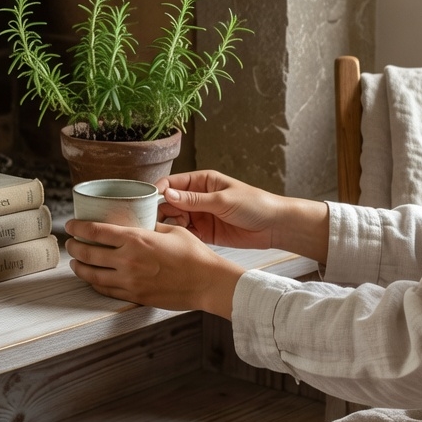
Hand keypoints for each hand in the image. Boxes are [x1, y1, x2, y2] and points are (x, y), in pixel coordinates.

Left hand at [64, 219, 243, 318]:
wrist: (208, 283)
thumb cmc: (194, 255)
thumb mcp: (171, 230)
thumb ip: (149, 227)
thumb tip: (137, 224)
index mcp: (136, 239)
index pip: (96, 231)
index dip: (78, 228)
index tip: (71, 225)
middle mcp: (128, 260)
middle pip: (89, 253)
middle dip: (75, 247)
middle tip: (71, 243)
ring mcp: (130, 281)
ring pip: (93, 275)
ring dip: (79, 268)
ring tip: (75, 262)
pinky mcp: (135, 296)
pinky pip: (106, 290)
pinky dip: (95, 284)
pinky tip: (92, 279)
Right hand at [155, 170, 329, 263]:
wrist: (275, 226)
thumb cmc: (254, 204)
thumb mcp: (222, 200)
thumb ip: (194, 199)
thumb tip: (167, 194)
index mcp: (201, 181)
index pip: (172, 183)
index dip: (158, 191)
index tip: (146, 201)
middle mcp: (196, 197)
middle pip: (169, 202)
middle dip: (159, 210)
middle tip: (149, 221)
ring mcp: (199, 215)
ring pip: (174, 218)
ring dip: (167, 224)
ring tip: (161, 232)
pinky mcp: (203, 232)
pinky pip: (184, 233)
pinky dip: (177, 236)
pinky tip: (170, 240)